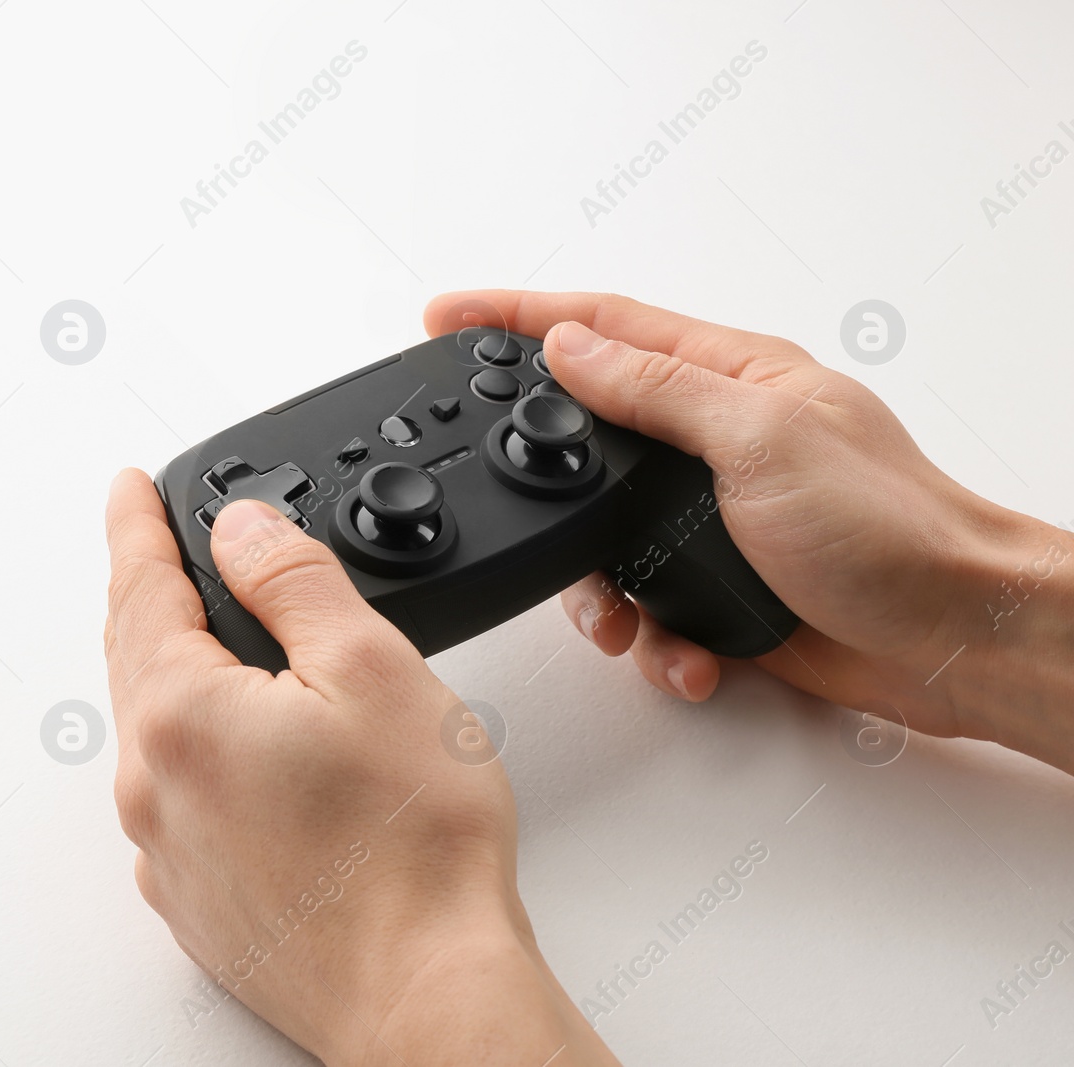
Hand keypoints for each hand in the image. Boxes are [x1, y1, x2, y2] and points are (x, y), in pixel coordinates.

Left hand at [104, 470, 616, 1065]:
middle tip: (164, 550)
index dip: (136, 525)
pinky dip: (195, 750)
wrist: (425, 996)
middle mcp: (153, 786)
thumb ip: (296, 581)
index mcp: (181, 715)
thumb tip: (244, 529)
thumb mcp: (371, 670)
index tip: (127, 490)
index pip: (142, 587)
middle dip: (149, 593)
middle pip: (135, 657)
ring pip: (153, 729)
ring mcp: (168, 851)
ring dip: (172, 671)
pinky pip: (174, 798)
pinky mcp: (196, 901)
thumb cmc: (411, 854)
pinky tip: (240, 750)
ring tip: (209, 638)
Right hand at [425, 291, 1073, 772]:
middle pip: (588, 436)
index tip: (447, 316)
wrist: (954, 638)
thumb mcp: (762, 438)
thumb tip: (570, 346)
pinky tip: (683, 653)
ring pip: (605, 542)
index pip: (602, 325)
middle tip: (498, 493)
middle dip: (542, 477)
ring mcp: (714, 516)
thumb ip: (657, 389)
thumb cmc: (891, 528)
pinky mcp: (720, 587)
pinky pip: (648, 608)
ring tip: (621, 622)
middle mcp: (717, 440)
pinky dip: (653, 640)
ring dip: (600, 592)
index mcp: (732, 378)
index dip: (517, 317)